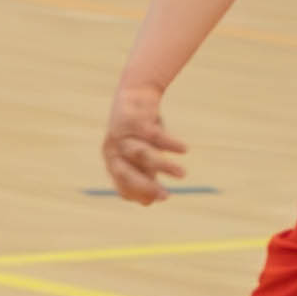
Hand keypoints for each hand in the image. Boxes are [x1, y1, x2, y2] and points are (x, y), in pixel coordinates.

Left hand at [99, 80, 188, 205]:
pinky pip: (155, 136)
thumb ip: (143, 175)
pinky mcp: (135, 120)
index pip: (121, 184)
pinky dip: (170, 144)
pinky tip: (184, 150)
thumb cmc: (139, 130)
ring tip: (183, 175)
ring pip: (142, 155)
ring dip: (163, 166)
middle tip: (167, 196)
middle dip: (146, 186)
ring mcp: (122, 134)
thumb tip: (149, 202)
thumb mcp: (140, 154)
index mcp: (112, 160)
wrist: (137, 93)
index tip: (157, 200)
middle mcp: (113, 149)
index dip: (138, 194)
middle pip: (126, 173)